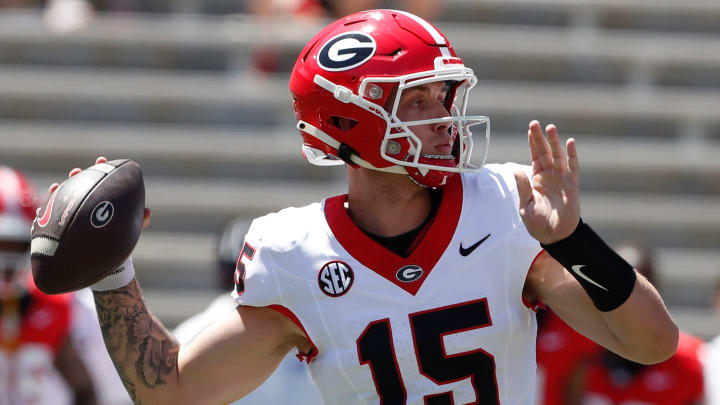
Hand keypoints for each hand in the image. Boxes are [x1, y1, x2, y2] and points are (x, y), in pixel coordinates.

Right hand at [45, 156, 151, 228]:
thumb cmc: (118, 238)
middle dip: (79, 176)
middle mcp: (89, 202)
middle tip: (76, 171)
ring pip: (67, 196)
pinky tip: (48, 199)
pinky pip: (54, 213)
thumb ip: (140, 220)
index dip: (102, 168)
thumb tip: (148, 212)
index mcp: (105, 199)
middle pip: (83, 184)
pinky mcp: (65, 222)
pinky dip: (50, 205)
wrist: (104, 258)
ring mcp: (76, 210)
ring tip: (58, 185)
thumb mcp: (130, 229)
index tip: (101, 159)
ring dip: (63, 188)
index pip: (103, 179)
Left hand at [513, 121, 579, 243]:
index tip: (530, 129)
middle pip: (545, 152)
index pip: (534, 156)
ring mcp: (561, 179)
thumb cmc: (538, 222)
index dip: (532, 143)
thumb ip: (523, 187)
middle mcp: (549, 175)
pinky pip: (573, 167)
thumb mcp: (525, 205)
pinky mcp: (572, 185)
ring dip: (555, 142)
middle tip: (535, 123)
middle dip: (540, 138)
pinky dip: (571, 155)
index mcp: (536, 178)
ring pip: (558, 156)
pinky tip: (569, 142)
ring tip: (551, 128)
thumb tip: (516, 169)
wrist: (555, 236)